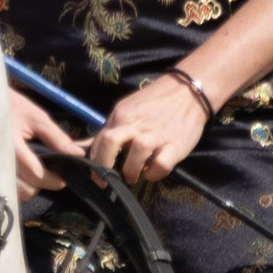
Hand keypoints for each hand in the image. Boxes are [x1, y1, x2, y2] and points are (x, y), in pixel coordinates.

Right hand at [10, 88, 90, 202]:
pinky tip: (24, 173)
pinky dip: (19, 185)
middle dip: (43, 184)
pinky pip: (7, 188)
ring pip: (17, 192)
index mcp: (14, 148)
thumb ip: (57, 137)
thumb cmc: (12, 107)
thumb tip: (78, 154)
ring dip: (30, 186)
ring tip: (37, 172)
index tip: (65, 176)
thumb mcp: (36, 117)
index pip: (37, 175)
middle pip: (27, 189)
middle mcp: (1, 162)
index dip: (55, 180)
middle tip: (52, 173)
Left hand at [89, 70, 212, 188]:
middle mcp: (136, 124)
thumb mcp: (128, 109)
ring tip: (132, 176)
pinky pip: (160, 165)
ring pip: (135, 157)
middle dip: (103, 167)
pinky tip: (152, 172)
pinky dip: (154, 174)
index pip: (98, 140)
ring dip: (130, 172)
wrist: (187, 91)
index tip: (96, 173)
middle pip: (109, 144)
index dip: (94, 160)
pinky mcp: (176, 145)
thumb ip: (111, 128)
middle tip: (106, 181)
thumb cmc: (155, 103)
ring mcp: (156, 135)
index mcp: (121, 115)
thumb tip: (85, 147)